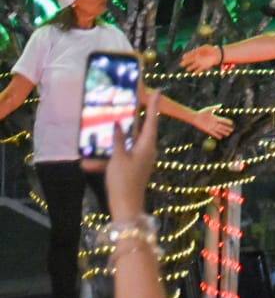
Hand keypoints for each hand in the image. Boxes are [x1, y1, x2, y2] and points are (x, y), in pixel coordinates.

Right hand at [107, 92, 161, 221]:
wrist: (126, 206)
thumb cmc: (123, 181)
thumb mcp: (118, 159)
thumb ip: (118, 140)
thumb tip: (119, 123)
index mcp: (147, 145)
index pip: (151, 120)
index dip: (153, 105)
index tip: (157, 90)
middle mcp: (147, 150)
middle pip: (142, 128)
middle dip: (137, 115)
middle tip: (134, 99)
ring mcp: (141, 158)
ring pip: (130, 140)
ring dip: (121, 133)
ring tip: (113, 120)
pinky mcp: (133, 166)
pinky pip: (122, 153)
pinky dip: (112, 150)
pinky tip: (95, 154)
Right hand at [180, 45, 220, 72]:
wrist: (217, 54)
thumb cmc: (210, 49)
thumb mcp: (205, 47)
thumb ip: (201, 49)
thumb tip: (196, 50)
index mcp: (196, 52)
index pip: (190, 54)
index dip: (187, 56)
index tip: (183, 57)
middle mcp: (197, 58)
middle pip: (190, 60)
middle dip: (186, 62)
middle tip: (181, 64)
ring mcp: (200, 62)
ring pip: (194, 65)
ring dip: (191, 68)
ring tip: (187, 69)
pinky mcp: (204, 66)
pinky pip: (200, 69)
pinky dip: (197, 71)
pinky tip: (195, 73)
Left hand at [198, 105, 233, 138]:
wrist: (195, 117)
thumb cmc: (202, 112)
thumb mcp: (209, 109)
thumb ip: (215, 108)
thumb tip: (221, 105)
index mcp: (215, 118)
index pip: (223, 120)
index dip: (227, 122)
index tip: (232, 123)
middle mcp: (214, 123)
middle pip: (222, 126)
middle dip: (227, 128)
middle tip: (232, 130)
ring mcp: (211, 127)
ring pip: (219, 130)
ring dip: (223, 132)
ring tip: (228, 134)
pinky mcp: (208, 130)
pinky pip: (213, 134)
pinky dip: (217, 135)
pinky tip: (220, 137)